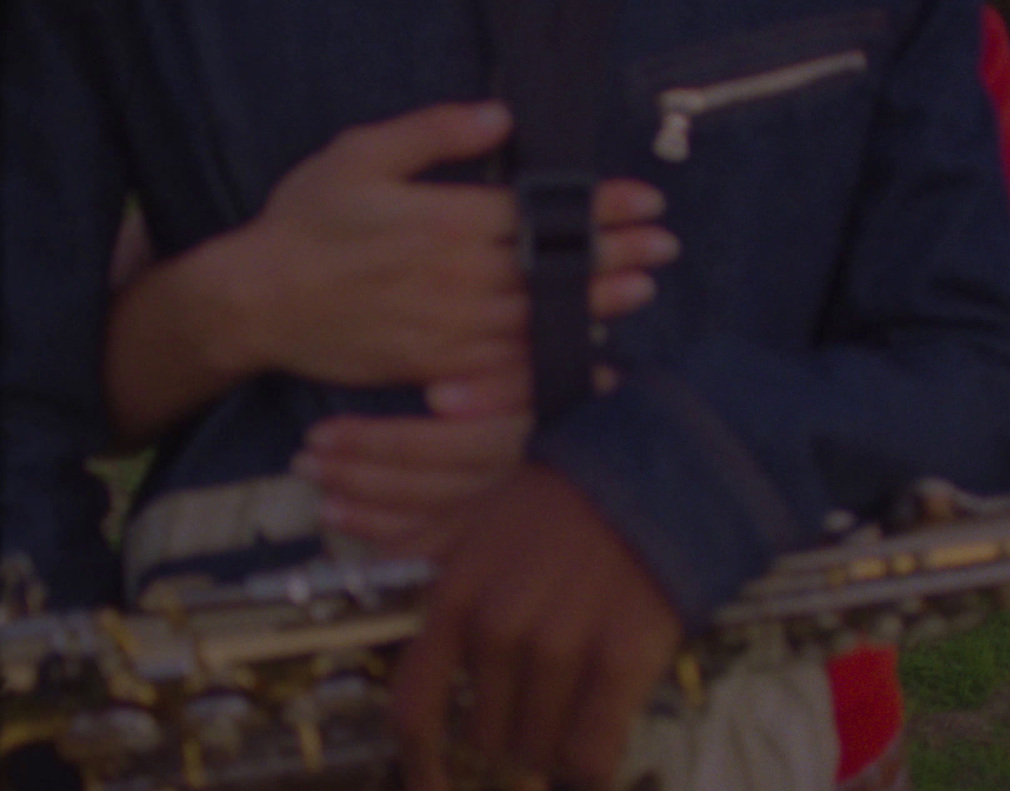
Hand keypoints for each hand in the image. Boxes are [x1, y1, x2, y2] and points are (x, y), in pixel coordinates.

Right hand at [214, 101, 676, 385]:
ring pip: (540, 317)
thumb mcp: (360, 156)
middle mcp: (458, 277)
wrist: (258, 302)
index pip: (541, 212)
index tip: (645, 201)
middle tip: (666, 246)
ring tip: (643, 291)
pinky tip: (589, 361)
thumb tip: (501, 117)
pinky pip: (510, 369)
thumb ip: (433, 133)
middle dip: (617, 255)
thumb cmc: (307, 222)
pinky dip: (554, 363)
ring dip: (596, 304)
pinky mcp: (440, 367)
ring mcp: (451, 328)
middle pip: (553, 266)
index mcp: (445, 221)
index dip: (599, 207)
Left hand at [388, 465, 682, 790]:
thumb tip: (356, 581)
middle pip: (485, 739)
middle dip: (508, 742)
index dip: (420, 763)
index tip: (433, 790)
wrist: (652, 481)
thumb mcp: (472, 515)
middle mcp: (498, 628)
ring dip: (553, 753)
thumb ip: (416, 554)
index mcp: (454, 598)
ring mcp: (560, 646)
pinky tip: (601, 758)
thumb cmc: (560, 504)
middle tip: (540, 718)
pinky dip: (593, 769)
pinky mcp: (620, 661)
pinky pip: (592, 753)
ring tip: (577, 722)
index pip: (415, 707)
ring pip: (539, 751)